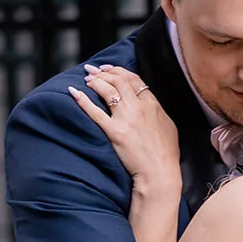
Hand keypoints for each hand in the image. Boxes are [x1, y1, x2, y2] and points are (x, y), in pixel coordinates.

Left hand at [70, 65, 180, 199]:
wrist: (159, 173)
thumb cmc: (166, 154)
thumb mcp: (168, 126)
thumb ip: (157, 112)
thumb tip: (150, 104)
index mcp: (152, 104)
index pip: (133, 79)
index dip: (118, 70)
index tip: (109, 68)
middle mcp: (138, 107)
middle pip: (118, 80)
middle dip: (104, 72)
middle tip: (93, 71)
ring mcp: (125, 119)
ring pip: (107, 90)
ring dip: (94, 81)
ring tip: (86, 79)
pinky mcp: (114, 132)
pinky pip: (95, 112)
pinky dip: (83, 100)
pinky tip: (74, 92)